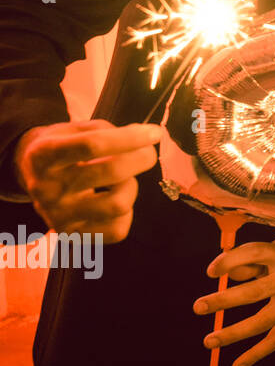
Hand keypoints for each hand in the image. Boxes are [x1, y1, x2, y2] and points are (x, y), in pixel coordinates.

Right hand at [14, 121, 163, 241]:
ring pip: (118, 204)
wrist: (29, 176)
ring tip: (122, 179)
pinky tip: (113, 198)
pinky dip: (126, 213)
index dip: (131, 138)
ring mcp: (57, 216)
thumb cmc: (62, 148)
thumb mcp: (73, 129)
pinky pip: (117, 230)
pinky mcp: (71, 236)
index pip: (93, 145)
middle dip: (141, 158)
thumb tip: (146, 138)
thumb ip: (107, 131)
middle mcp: (46, 189)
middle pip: (111, 172)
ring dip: (131, 186)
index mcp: (43, 156)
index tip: (154, 133)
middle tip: (147, 153)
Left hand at [195, 237, 274, 365]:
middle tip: (199, 307)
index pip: (253, 255)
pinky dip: (255, 354)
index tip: (211, 272)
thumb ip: (247, 260)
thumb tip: (225, 277)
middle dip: (225, 301)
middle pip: (255, 292)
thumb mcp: (271, 248)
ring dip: (234, 333)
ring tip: (210, 340)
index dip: (230, 262)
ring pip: (263, 321)